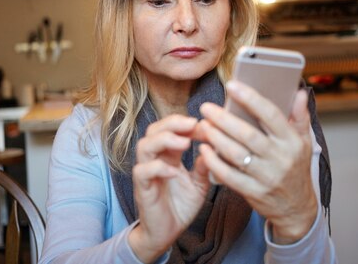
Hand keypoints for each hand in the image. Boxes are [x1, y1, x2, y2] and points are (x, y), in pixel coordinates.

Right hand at [128, 114, 210, 262]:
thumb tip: (215, 147)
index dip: (188, 124)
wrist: (166, 234)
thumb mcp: (200, 184)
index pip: (172, 129)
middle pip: (154, 130)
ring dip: (164, 139)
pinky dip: (158, 167)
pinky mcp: (143, 188)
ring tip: (185, 142)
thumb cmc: (180, 206)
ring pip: (144, 145)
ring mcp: (147, 173)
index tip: (207, 125)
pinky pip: (143, 171)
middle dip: (173, 123)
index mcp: (169, 155)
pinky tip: (175, 171)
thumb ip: (205, 166)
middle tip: (193, 123)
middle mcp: (156, 159)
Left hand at [198, 80, 317, 243]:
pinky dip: (214, 162)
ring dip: (216, 138)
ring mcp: (267, 177)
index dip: (251, 99)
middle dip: (224, 119)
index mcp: (291, 141)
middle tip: (206, 107)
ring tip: (203, 126)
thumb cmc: (295, 168)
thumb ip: (300, 116)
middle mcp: (280, 158)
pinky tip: (203, 150)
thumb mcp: (304, 141)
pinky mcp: (253, 192)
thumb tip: (299, 91)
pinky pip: (229, 176)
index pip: (271, 115)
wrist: (296, 208)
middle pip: (248, 134)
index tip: (232, 86)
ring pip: (236, 154)